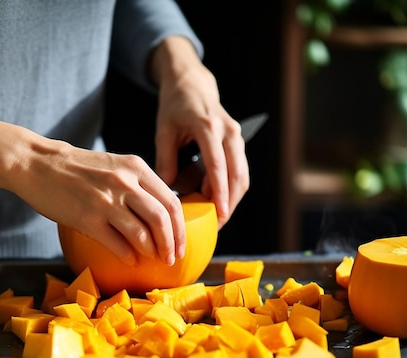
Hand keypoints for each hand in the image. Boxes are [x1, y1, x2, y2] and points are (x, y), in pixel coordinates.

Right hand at [0, 108, 185, 266]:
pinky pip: (117, 243)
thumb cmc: (76, 167)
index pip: (171, 201)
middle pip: (162, 219)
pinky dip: (129, 256)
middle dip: (172, 244)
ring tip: (154, 260)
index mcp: (135, 168)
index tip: (181, 243)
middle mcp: (124, 182)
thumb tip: (159, 212)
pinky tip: (131, 260)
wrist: (37, 163)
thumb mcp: (114, 165)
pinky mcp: (87, 218)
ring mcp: (106, 201)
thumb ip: (137, 183)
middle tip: (172, 258)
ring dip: (152, 252)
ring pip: (142, 234)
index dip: (181, 227)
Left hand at [150, 36, 249, 228]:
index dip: (220, 191)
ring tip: (217, 218)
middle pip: (237, 174)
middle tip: (217, 224)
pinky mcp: (238, 142)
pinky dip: (232, 188)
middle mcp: (229, 131)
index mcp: (209, 127)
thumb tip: (168, 189)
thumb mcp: (164, 129)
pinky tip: (218, 201)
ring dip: (233, 198)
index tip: (219, 212)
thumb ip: (165, 159)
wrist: (192, 84)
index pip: (218, 165)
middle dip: (230, 202)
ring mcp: (237, 136)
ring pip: (242, 175)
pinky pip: (240, 170)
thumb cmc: (175, 106)